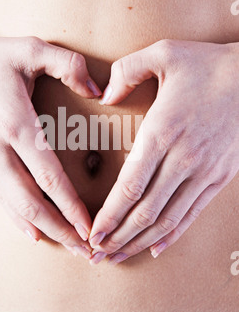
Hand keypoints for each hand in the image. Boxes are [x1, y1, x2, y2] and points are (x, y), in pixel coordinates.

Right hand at [0, 26, 101, 256]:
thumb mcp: (29, 48)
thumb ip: (69, 64)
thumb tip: (100, 91)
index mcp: (15, 125)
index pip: (49, 177)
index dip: (71, 206)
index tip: (91, 228)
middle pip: (32, 203)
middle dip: (61, 230)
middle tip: (86, 250)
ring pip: (16, 207)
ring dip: (44, 230)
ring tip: (68, 246)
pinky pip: (1, 198)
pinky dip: (18, 220)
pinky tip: (33, 234)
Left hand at [89, 39, 238, 264]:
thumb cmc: (207, 64)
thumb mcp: (163, 53)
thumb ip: (126, 71)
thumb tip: (102, 95)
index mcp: (162, 131)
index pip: (130, 186)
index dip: (108, 215)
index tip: (91, 233)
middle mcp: (182, 159)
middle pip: (145, 210)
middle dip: (117, 237)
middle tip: (96, 256)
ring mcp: (204, 172)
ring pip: (167, 219)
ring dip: (140, 242)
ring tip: (119, 257)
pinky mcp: (220, 177)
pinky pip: (193, 213)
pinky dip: (173, 234)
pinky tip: (156, 248)